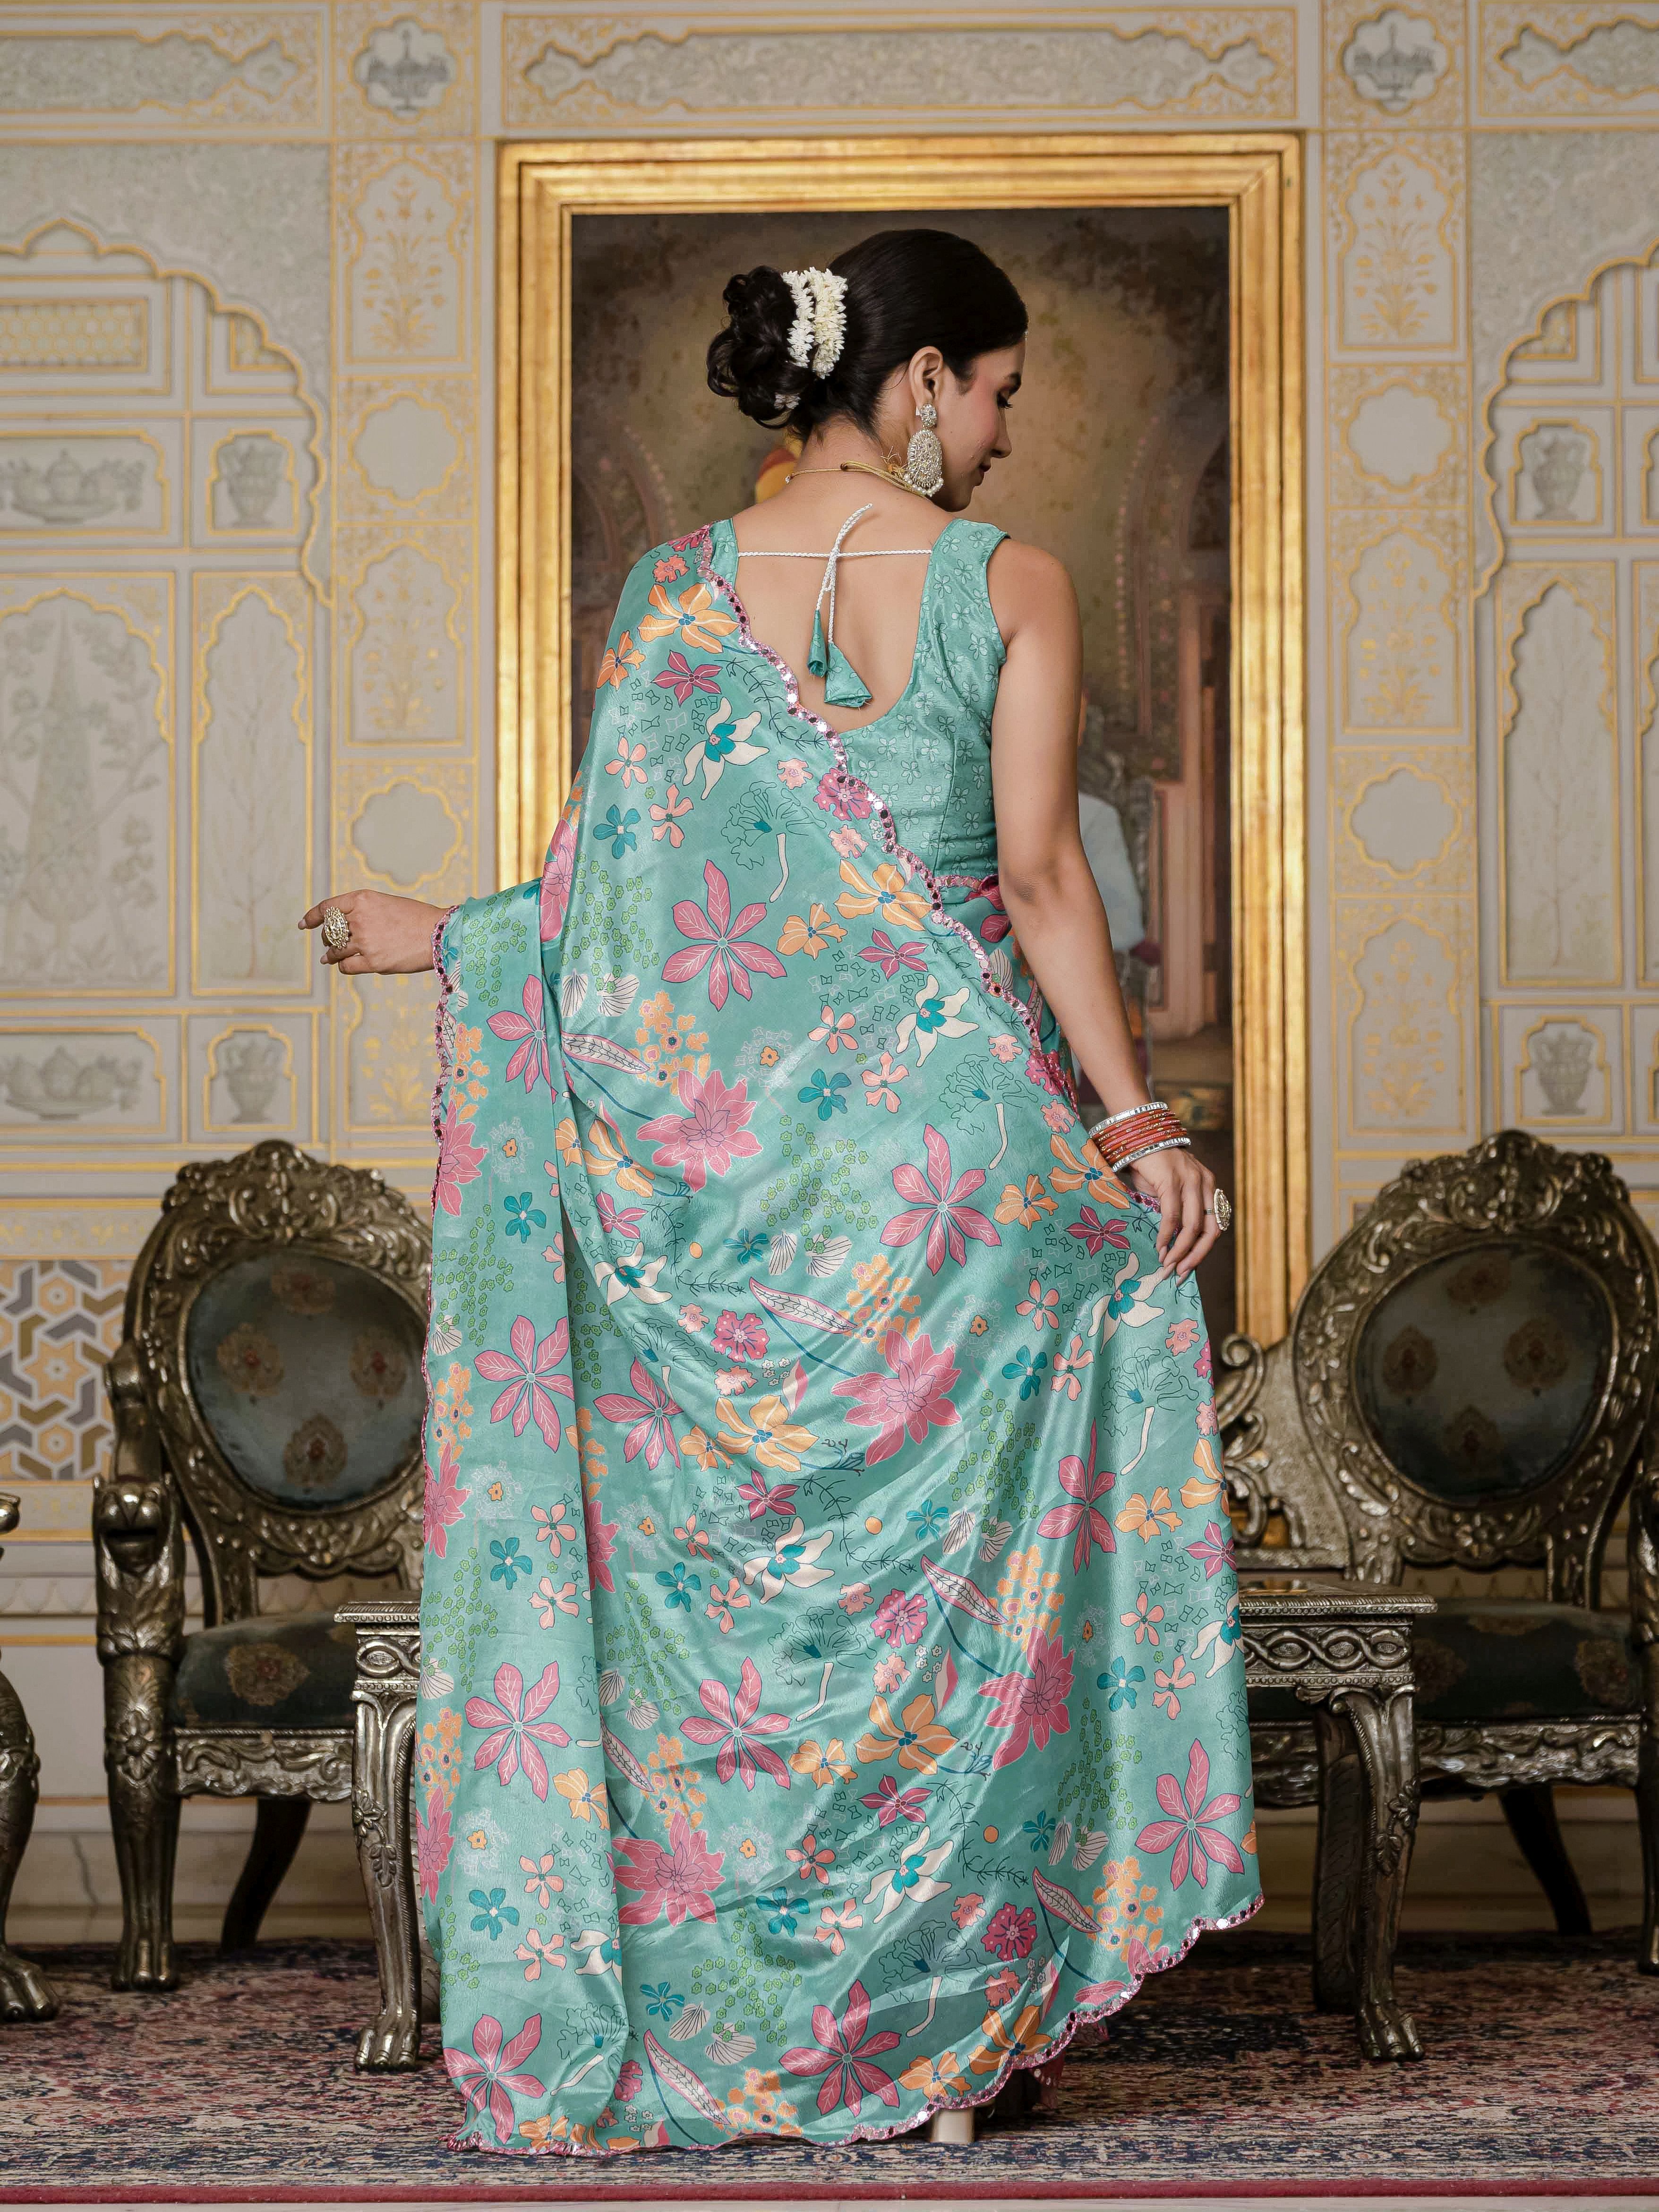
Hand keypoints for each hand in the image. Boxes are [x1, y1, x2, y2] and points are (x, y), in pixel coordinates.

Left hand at [299, 890, 448, 974]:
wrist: (440, 934)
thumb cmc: (416, 918)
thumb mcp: (386, 904)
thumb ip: (363, 912)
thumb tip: (341, 928)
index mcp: (363, 899)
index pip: (327, 908)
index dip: (312, 917)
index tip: (304, 925)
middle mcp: (360, 919)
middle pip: (330, 931)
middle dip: (329, 937)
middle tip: (332, 943)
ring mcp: (365, 941)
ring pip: (335, 950)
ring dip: (332, 954)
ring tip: (330, 958)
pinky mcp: (373, 962)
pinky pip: (346, 966)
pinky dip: (342, 966)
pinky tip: (344, 965)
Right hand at [1125, 1145, 1221, 1281]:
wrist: (1138, 1136)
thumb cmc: (1151, 1166)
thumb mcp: (1170, 1189)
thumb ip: (1177, 1211)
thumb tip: (1174, 1244)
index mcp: (1209, 1186)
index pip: (1214, 1226)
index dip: (1203, 1251)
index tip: (1188, 1268)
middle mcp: (1205, 1183)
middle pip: (1209, 1230)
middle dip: (1195, 1256)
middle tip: (1180, 1273)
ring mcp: (1190, 1181)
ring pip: (1192, 1226)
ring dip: (1180, 1250)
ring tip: (1167, 1265)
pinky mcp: (1171, 1181)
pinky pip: (1172, 1216)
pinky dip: (1166, 1235)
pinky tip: (1159, 1247)